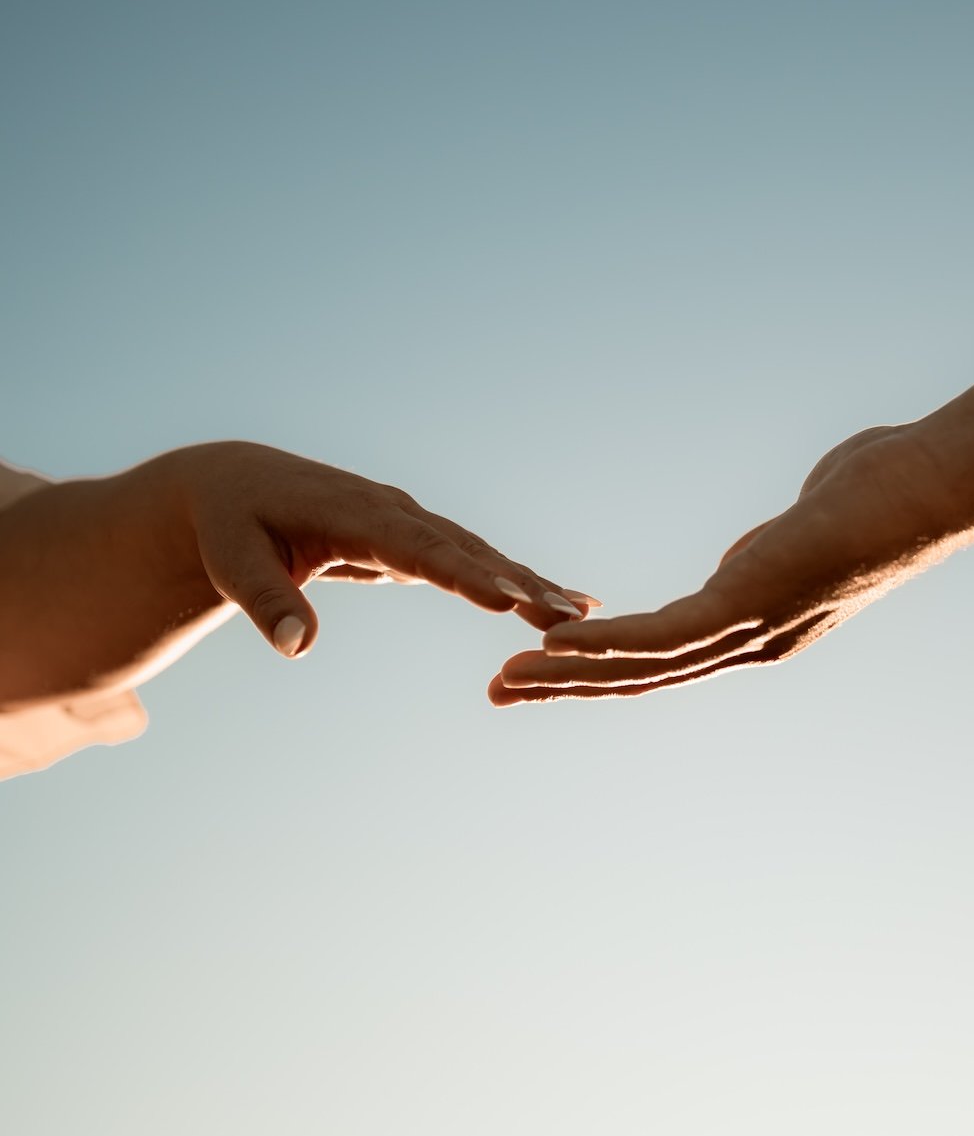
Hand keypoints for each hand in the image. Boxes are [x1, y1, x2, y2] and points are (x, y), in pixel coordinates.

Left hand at [162, 441, 596, 657]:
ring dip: (530, 584)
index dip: (461, 574)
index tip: (505, 601)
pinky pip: (474, 561)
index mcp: (349, 512)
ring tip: (582, 616)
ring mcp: (409, 524)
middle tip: (568, 616)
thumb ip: (264, 600)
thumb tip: (298, 646)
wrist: (236, 488)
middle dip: (517, 582)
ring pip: (479, 554)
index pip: (414, 547)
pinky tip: (561, 604)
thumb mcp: (230, 561)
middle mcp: (391, 512)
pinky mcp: (417, 540)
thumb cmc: (229, 527)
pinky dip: (517, 582)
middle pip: (464, 549)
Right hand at [488, 426, 947, 704]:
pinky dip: (605, 644)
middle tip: (500, 694)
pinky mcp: (749, 601)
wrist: (931, 489)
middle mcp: (755, 642)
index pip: (668, 659)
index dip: (604, 668)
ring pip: (644, 668)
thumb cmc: (881, 488)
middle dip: (567, 687)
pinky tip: (557, 647)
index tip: (549, 666)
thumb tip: (748, 555)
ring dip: (568, 676)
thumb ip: (763, 550)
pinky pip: (664, 636)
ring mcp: (753, 628)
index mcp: (763, 627)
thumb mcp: (804, 526)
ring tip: (507, 681)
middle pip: (644, 677)